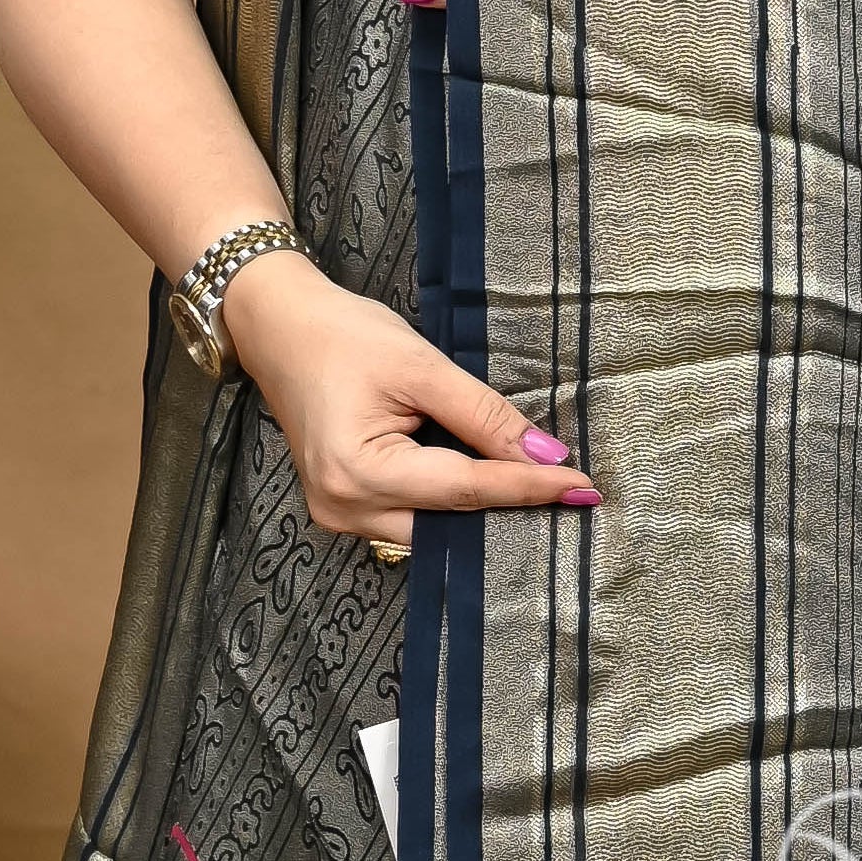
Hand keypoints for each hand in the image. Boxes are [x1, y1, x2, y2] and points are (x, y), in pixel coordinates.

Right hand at [218, 247, 596, 553]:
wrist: (279, 328)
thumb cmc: (343, 336)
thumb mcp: (421, 366)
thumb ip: (484, 416)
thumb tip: (545, 456)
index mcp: (359, 472)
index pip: (465, 489)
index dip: (528, 488)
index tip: (582, 487)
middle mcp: (345, 508)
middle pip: (449, 525)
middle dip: (508, 512)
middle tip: (571, 498)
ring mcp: (340, 515)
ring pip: (432, 532)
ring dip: (481, 512)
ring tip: (537, 493)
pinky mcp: (343, 508)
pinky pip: (411, 521)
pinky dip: (449, 506)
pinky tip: (487, 488)